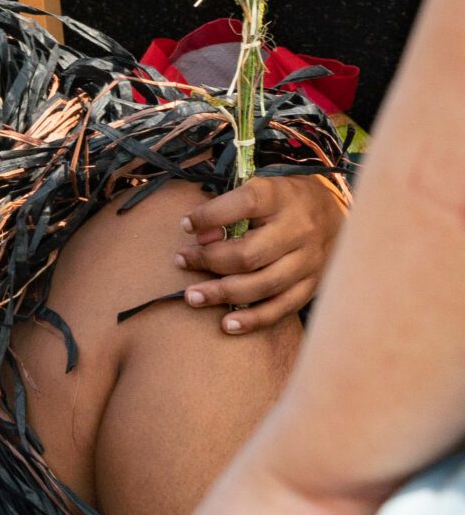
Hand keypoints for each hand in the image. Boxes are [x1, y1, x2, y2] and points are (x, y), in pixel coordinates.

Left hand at [175, 173, 346, 333]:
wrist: (333, 211)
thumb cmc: (280, 201)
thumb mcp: (257, 189)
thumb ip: (228, 208)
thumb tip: (198, 236)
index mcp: (281, 198)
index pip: (244, 204)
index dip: (209, 216)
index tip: (184, 225)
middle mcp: (299, 229)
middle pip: (249, 254)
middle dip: (209, 261)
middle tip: (180, 261)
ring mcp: (309, 259)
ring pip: (264, 284)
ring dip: (223, 293)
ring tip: (192, 296)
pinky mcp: (314, 284)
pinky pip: (283, 306)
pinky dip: (254, 319)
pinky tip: (227, 324)